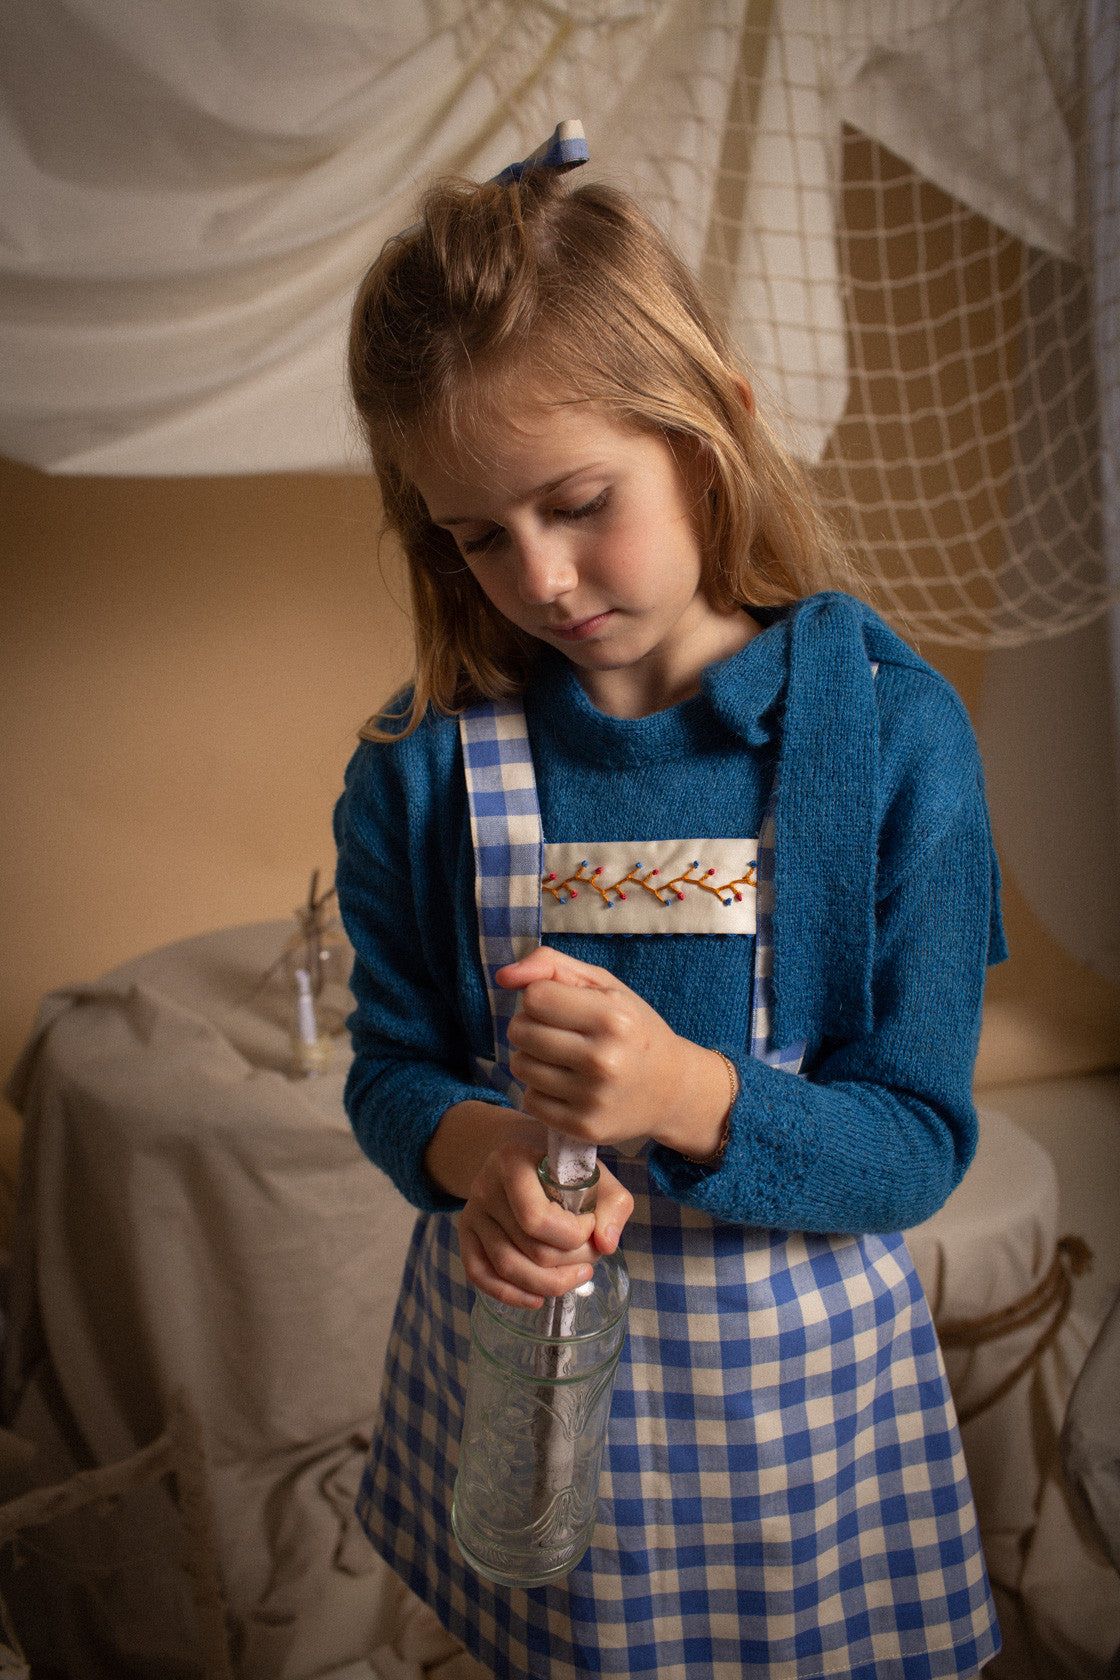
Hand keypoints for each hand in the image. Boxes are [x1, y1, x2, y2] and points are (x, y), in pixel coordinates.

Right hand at [458, 1134, 631, 1308]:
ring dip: (549, 1284)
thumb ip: (612, 1204)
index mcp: (513, 1162)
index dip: (574, 1234)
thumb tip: (606, 1244)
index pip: (538, 1219)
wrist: (524, 1154)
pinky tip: (538, 1298)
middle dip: (571, 1262)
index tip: (593, 1224)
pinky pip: (480, 1275)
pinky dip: (511, 1295)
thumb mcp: (594, 1173)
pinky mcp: (466, 1234)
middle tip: (591, 1254)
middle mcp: (486, 1186)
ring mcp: (473, 1212)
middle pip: (529, 1248)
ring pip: (507, 1268)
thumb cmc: (561, 1166)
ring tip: (576, 1276)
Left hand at [496, 947, 732, 1158]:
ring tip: (562, 1059)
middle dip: (531, 1026)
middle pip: (521, 1031)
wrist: (671, 1088)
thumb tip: (503, 975)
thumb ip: (551, 965)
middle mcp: (604, 1059)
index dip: (542, 997)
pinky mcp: (583, 1127)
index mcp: (613, 1017)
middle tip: (559, 1033)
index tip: (562, 1006)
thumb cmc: (631, 1028)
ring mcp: (593, 1097)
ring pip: (519, 1065)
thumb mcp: (603, 985)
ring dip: (532, 1058)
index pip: (535, 997)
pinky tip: (566, 1085)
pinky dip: (540, 1090)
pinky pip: (528, 1100)